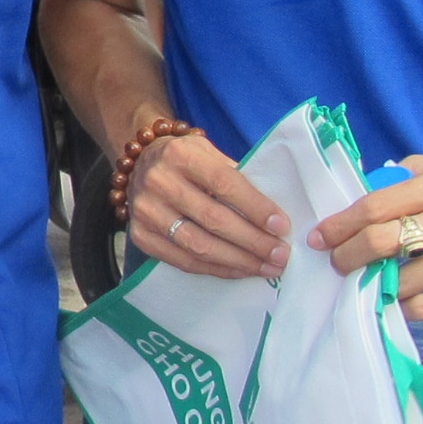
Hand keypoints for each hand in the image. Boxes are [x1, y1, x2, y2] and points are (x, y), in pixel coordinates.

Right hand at [126, 129, 290, 282]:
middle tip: (280, 255)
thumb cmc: (188, 160)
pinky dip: (216, 269)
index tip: (282, 227)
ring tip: (266, 268)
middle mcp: (158, 181)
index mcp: (180, 154)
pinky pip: (183, 261)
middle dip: (253, 241)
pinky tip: (239, 270)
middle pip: (213, 219)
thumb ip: (236, 178)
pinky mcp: (140, 236)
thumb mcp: (210, 153)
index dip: (256, 208)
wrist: (140, 165)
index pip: (224, 184)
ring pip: (199, 245)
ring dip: (238, 261)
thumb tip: (273, 219)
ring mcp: (146, 211)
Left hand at [310, 155, 422, 321]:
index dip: (341, 225)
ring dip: (373, 283)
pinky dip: (402, 306)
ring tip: (362, 279)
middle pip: (383, 243)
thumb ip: (404, 176)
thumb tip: (359, 193)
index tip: (321, 236)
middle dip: (348, 255)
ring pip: (403, 280)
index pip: (376, 207)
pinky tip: (393, 297)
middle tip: (335, 261)